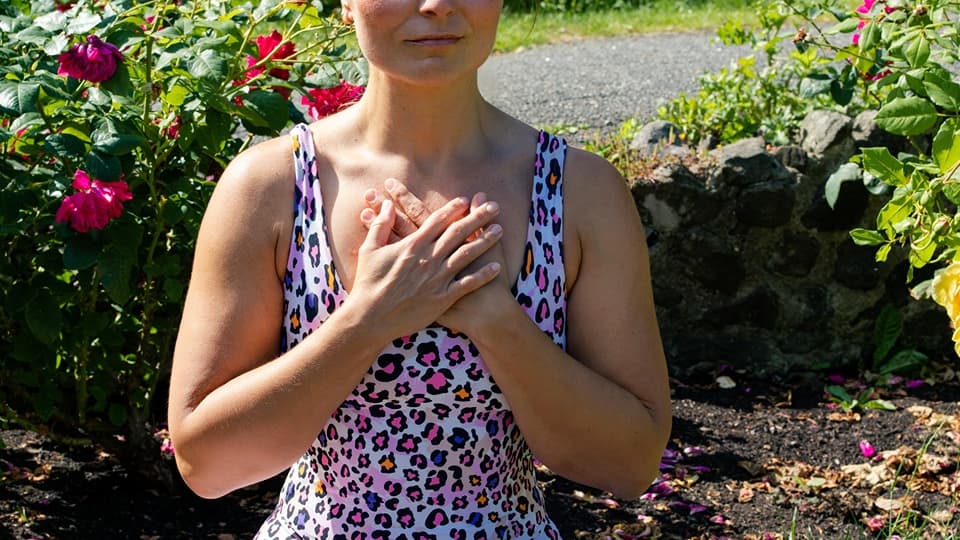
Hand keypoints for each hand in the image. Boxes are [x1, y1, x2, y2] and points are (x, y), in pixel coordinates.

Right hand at [360, 179, 510, 335]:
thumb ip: (380, 226)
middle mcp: (428, 258)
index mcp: (412, 245)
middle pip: (458, 232)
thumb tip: (388, 205)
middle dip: (478, 217)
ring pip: (466, 254)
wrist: (370, 318)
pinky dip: (483, 275)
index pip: (437, 221)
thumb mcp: (369, 250)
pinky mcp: (442, 299)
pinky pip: (467, 284)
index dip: (454, 209)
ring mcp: (437, 278)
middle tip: (493, 206)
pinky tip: (496, 267)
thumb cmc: (368, 284)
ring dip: (485, 241)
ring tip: (500, 230)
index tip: (467, 200)